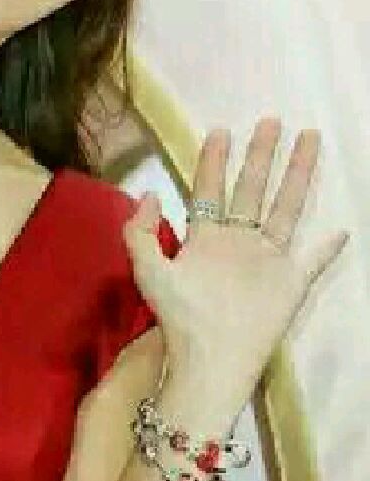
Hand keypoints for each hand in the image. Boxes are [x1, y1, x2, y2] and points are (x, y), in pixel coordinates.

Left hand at [123, 117, 348, 393]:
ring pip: (285, 208)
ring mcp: (266, 259)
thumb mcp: (148, 270)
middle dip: (261, 155)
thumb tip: (149, 192)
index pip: (209, 188)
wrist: (208, 359)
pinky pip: (313, 261)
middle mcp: (237, 240)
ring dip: (297, 176)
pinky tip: (340, 229)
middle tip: (271, 121)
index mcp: (205, 236)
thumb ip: (140, 231)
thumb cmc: (178, 315)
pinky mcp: (290, 283)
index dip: (213, 160)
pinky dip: (327, 247)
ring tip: (309, 142)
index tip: (220, 130)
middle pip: (251, 188)